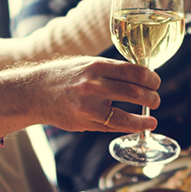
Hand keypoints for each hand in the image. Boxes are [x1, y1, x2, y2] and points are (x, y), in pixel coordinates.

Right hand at [0, 56, 159, 135]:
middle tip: (156, 99)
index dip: (151, 79)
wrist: (35, 92)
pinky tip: (138, 127)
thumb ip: (111, 70)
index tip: (156, 82)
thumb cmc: (64, 76)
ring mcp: (88, 106)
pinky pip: (112, 127)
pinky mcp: (84, 122)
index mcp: (97, 66)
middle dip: (151, 98)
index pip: (134, 72)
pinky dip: (129, 128)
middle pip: (134, 93)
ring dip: (143, 119)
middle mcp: (93, 85)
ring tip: (151, 119)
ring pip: (125, 116)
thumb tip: (140, 78)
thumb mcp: (87, 64)